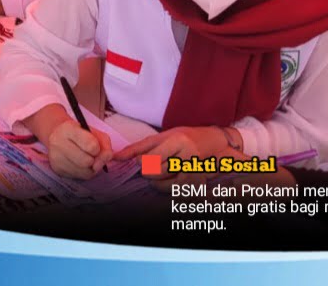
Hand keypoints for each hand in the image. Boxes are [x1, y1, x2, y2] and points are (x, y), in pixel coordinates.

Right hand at [47, 120, 112, 179]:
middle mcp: (58, 142)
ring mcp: (55, 157)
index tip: (95, 147)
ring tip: (87, 158)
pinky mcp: (57, 169)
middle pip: (86, 161)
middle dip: (94, 159)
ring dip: (91, 168)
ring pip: (84, 172)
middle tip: (91, 154)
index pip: (90, 145)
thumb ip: (105, 144)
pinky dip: (85, 172)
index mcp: (68, 129)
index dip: (97, 149)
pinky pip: (80, 177)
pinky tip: (81, 164)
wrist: (60, 138)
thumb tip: (106, 158)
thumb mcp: (95, 133)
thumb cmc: (81, 135)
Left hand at [114, 125, 230, 189]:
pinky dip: (166, 186)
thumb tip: (116, 157)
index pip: (150, 160)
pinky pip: (172, 191)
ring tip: (162, 170)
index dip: (141, 163)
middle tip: (151, 166)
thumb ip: (138, 148)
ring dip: (156, 181)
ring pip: (163, 185)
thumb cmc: (184, 136)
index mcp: (178, 141)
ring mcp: (195, 172)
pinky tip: (170, 177)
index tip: (141, 161)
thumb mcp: (161, 136)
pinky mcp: (197, 183)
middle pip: (156, 173)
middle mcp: (188, 157)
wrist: (212, 142)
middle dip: (147, 172)